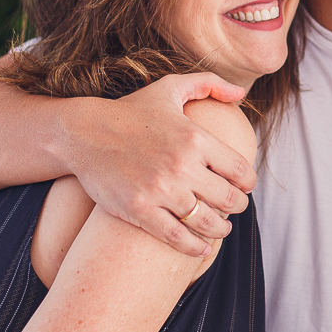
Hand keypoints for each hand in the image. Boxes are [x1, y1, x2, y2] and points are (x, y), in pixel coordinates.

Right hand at [58, 73, 253, 256]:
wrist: (83, 133)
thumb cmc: (130, 111)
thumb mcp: (170, 88)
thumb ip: (209, 84)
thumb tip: (241, 94)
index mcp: (195, 137)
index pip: (239, 170)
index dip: (248, 182)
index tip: (245, 187)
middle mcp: (182, 165)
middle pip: (228, 198)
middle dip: (238, 206)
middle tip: (235, 208)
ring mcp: (160, 189)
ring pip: (206, 221)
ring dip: (220, 229)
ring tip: (221, 229)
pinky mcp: (139, 209)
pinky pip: (176, 237)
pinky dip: (194, 247)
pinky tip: (202, 247)